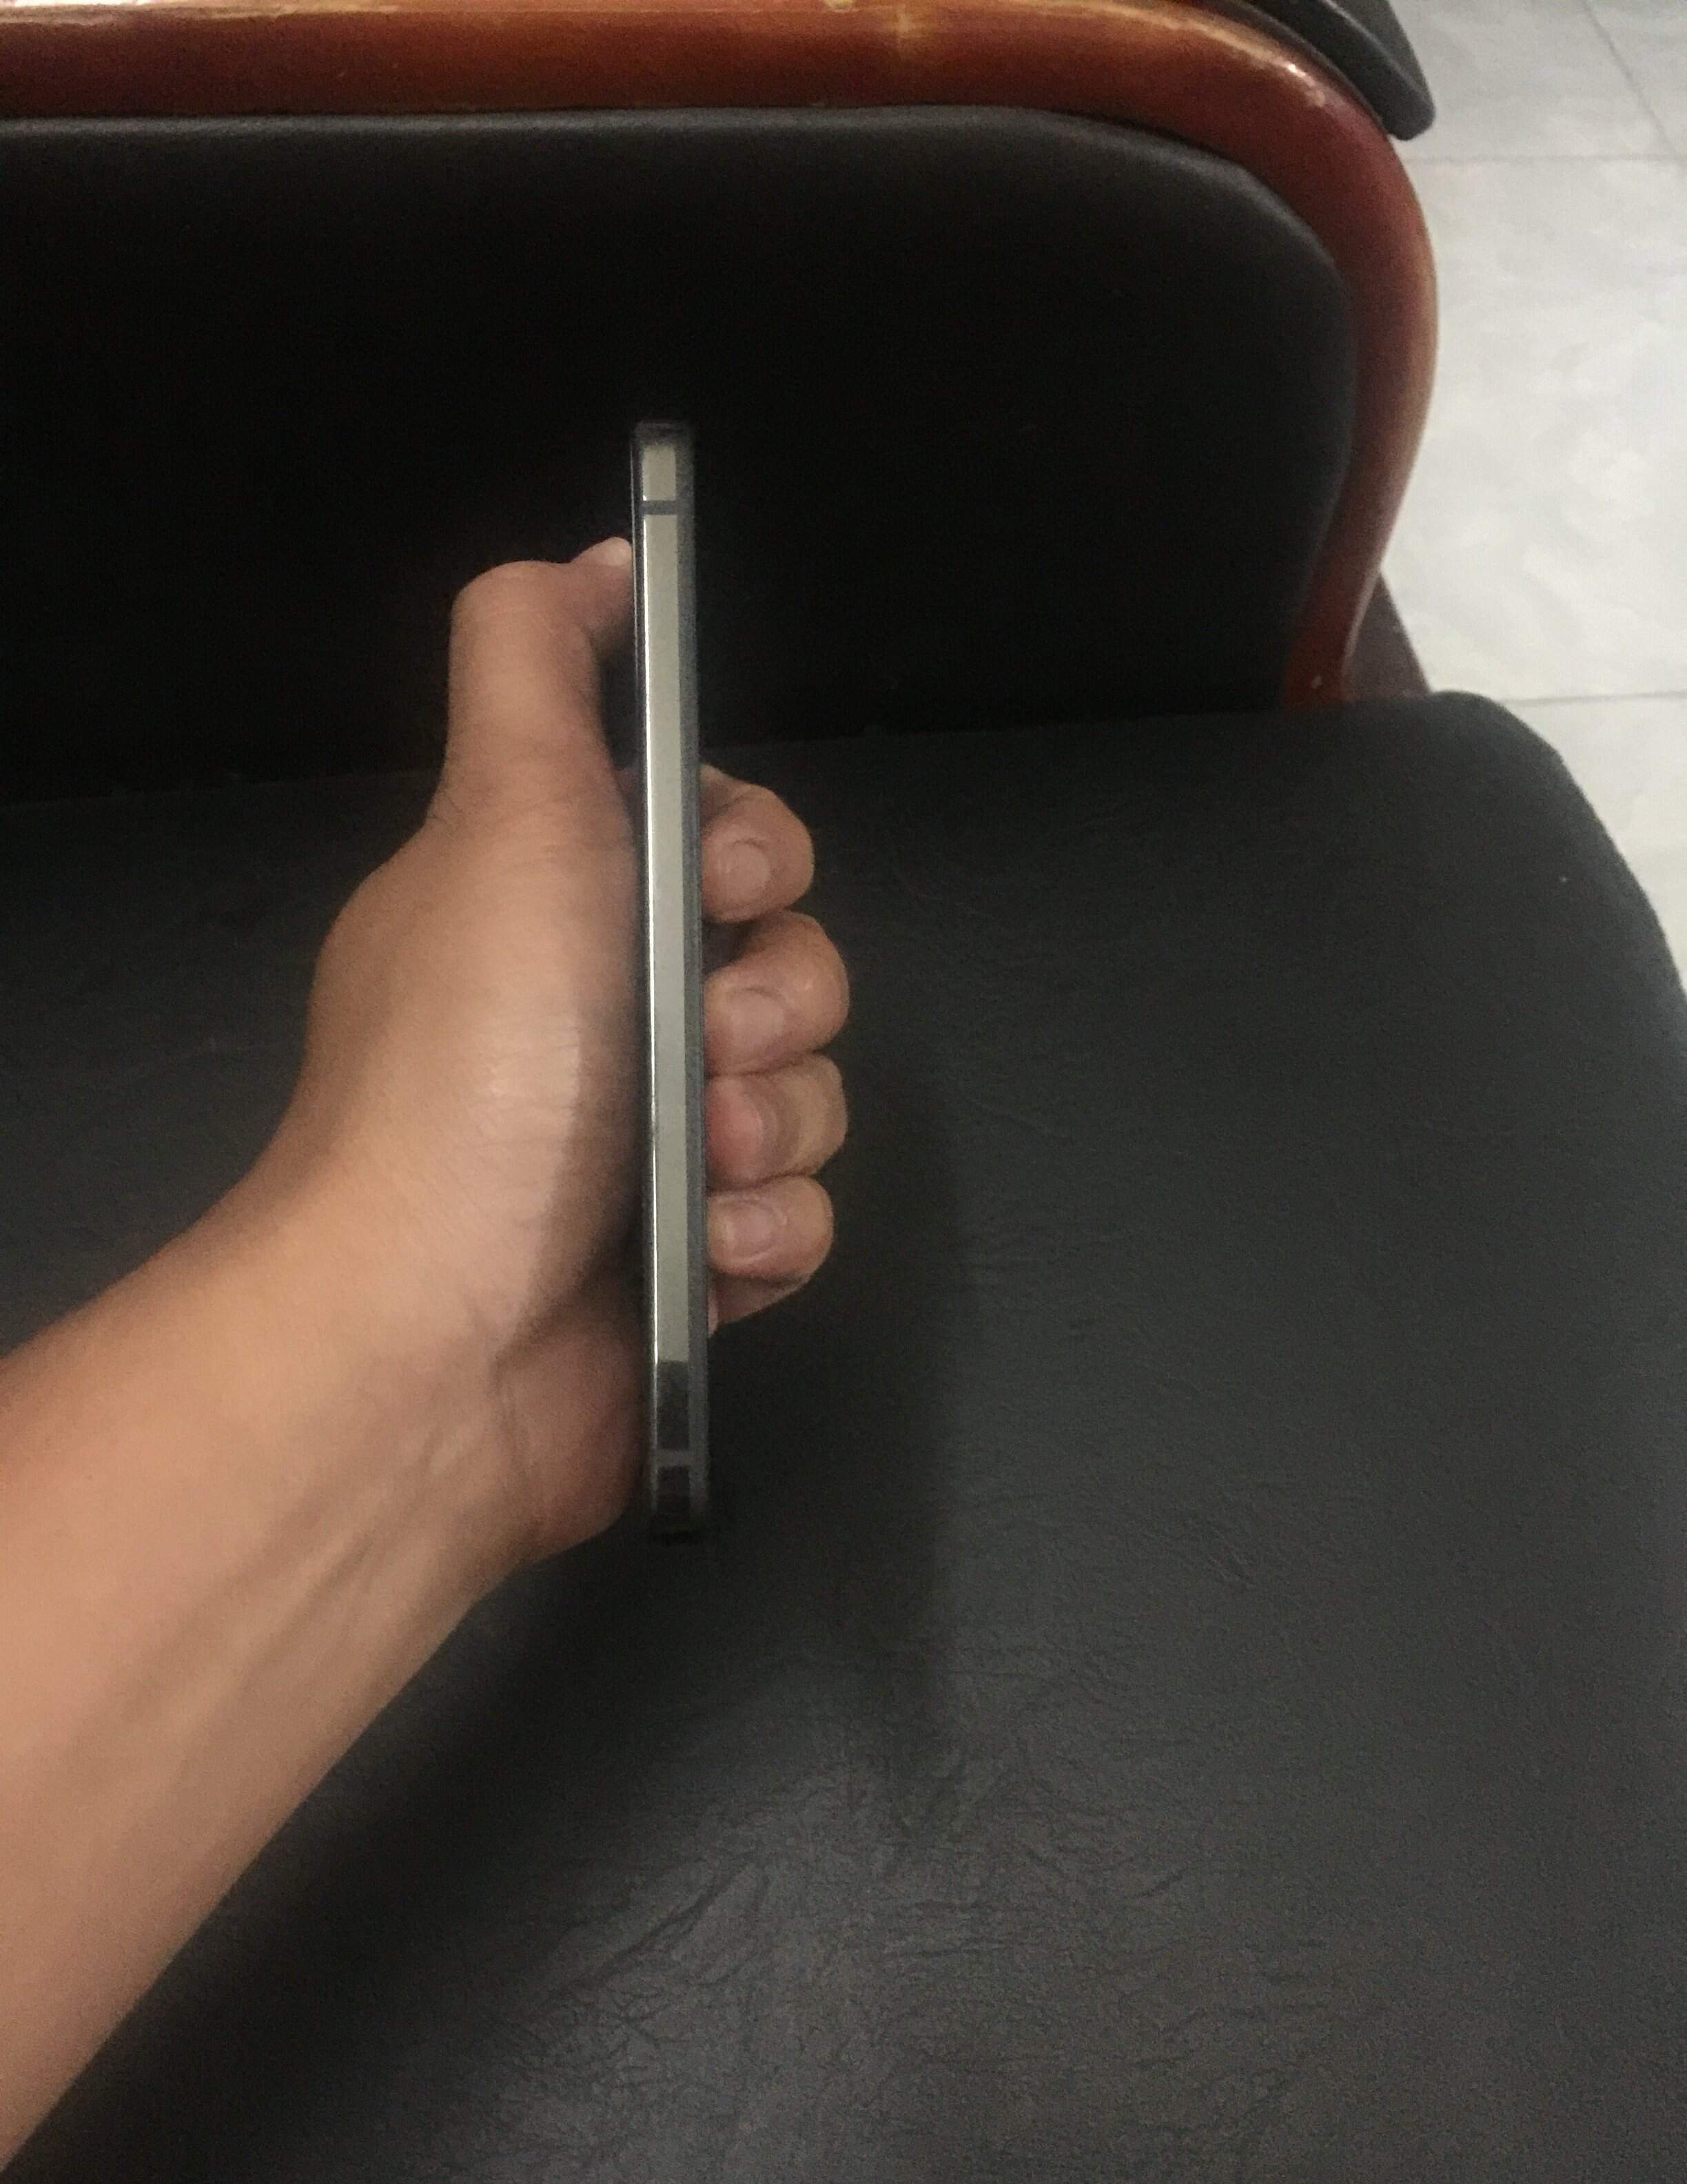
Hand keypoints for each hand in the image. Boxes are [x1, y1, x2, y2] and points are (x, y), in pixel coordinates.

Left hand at [247, 543, 847, 1561]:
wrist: (437, 1334)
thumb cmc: (471, 1071)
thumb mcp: (499, 816)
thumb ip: (536, 664)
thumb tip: (596, 563)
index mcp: (556, 905)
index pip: (721, 837)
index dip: (751, 851)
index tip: (708, 883)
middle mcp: (605, 1016)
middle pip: (792, 962)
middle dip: (774, 1002)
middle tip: (699, 1044)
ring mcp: (649, 1144)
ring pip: (812, 1095)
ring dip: (770, 1127)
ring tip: (689, 1169)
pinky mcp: (690, 1258)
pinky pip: (803, 1216)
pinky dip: (763, 1233)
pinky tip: (696, 1251)